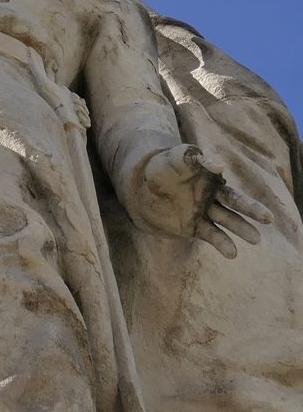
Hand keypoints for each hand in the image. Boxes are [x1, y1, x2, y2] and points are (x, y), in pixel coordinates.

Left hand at [138, 144, 272, 257]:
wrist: (142, 187)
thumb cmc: (162, 166)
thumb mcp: (175, 158)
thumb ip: (194, 158)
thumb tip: (219, 165)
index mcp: (212, 178)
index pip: (228, 185)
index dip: (233, 189)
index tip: (223, 172)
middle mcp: (213, 196)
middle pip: (235, 203)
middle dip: (251, 210)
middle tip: (268, 218)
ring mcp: (205, 212)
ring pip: (227, 221)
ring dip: (240, 229)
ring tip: (255, 238)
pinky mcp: (195, 227)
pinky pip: (211, 236)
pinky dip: (222, 244)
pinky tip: (232, 253)